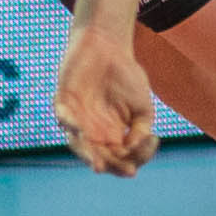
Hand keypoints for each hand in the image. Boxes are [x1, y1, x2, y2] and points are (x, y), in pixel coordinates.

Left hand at [54, 26, 161, 172]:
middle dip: (111, 166)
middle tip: (125, 169)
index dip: (136, 158)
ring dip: (87, 154)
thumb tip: (133, 146)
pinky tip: (80, 130)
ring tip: (98, 164)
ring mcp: (77, 119)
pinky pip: (62, 117)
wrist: (107, 47)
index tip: (153, 143)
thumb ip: (141, 129)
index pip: (121, 157)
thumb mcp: (143, 106)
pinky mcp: (63, 102)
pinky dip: (68, 124)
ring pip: (78, 144)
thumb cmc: (126, 77)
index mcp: (113, 136)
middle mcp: (93, 132)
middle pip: (99, 158)